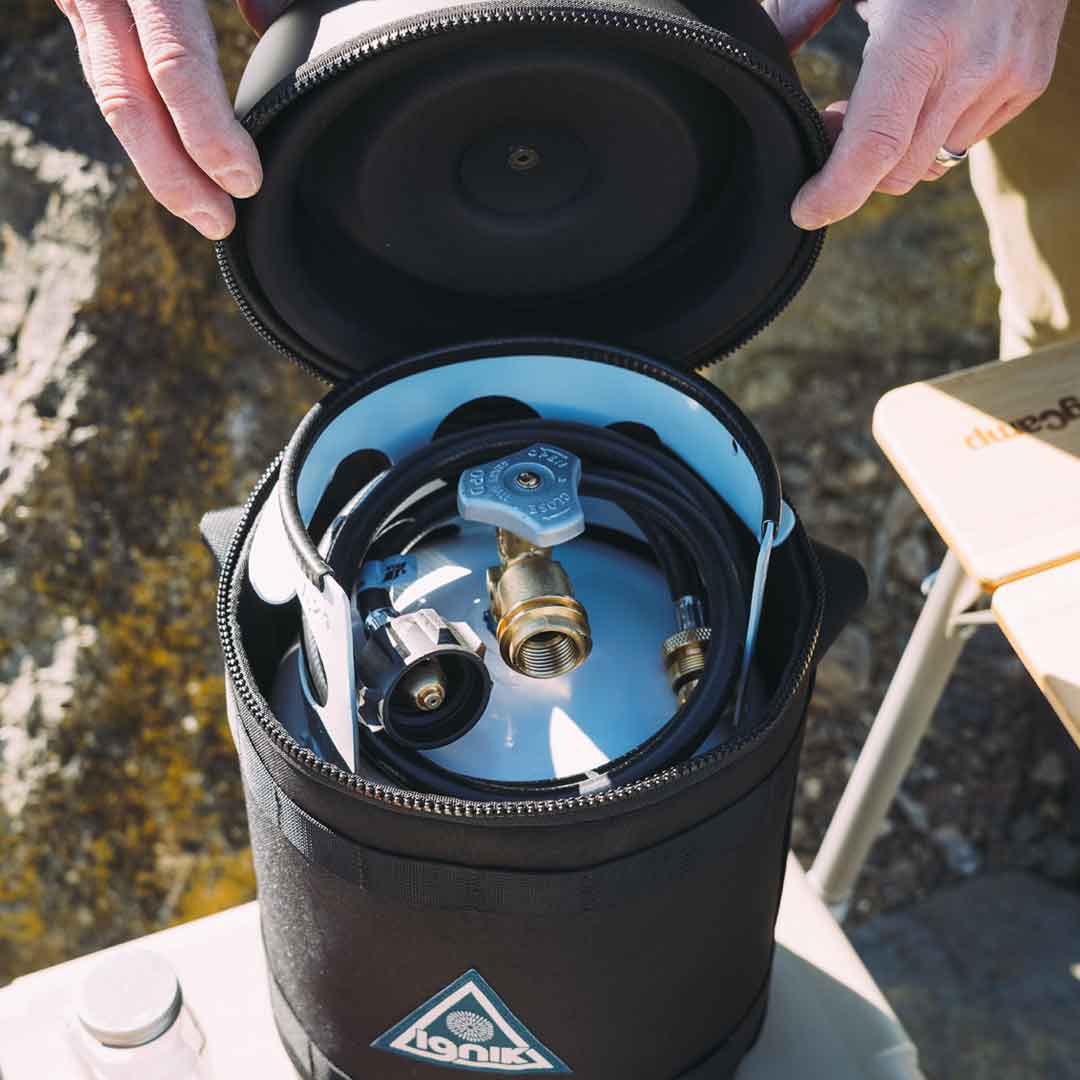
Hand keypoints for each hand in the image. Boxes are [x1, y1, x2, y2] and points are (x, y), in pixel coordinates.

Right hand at [55, 0, 287, 238]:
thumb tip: (268, 23)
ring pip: (112, 96)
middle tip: (220, 223)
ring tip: (202, 212)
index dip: (208, 132)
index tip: (245, 180)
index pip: (175, 64)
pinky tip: (178, 165)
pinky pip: (112, 77)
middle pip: (128, 99)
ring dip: (156, 164)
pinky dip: (146, 129)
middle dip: (174, 175)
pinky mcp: (82, 6)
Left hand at [763, 0, 1068, 229]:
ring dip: (897, 150)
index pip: (873, 151)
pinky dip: (935, 130)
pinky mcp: (1029, 83)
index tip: (804, 210)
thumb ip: (805, 6)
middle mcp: (971, 65)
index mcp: (920, 36)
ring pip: (932, 162)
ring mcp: (1008, 77)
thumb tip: (771, 45)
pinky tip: (925, 89)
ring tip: (882, 98)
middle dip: (857, 169)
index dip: (833, 194)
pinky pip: (967, 139)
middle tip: (833, 123)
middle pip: (897, 172)